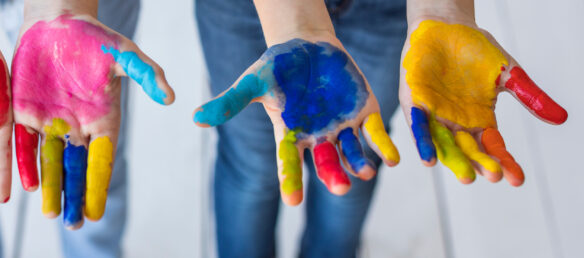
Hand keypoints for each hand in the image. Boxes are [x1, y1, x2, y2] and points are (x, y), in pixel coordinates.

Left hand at [11, 14, 174, 228]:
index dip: (98, 185)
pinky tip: (26, 186)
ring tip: (51, 213)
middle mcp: (78, 127)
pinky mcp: (25, 113)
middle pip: (77, 168)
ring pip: (50, 162)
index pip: (101, 160)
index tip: (97, 210)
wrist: (57, 22)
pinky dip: (25, 165)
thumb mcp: (123, 54)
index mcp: (104, 120)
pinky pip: (24, 145)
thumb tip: (171, 97)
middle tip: (74, 224)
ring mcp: (51, 122)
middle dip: (75, 196)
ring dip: (51, 187)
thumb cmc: (94, 37)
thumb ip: (146, 74)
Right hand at [193, 37, 398, 204]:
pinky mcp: (364, 114)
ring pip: (352, 153)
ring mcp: (342, 128)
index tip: (294, 199)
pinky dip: (383, 146)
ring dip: (359, 164)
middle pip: (326, 164)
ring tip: (366, 172)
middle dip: (333, 175)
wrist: (308, 46)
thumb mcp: (253, 83)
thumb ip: (229, 103)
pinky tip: (392, 158)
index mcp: (290, 135)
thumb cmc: (277, 66)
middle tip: (340, 187)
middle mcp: (317, 138)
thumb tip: (194, 118)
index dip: (291, 180)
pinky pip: (376, 134)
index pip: (289, 162)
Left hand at [400, 18, 567, 185]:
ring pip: (444, 144)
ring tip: (466, 177)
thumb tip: (562, 118)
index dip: (504, 163)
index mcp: (480, 120)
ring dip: (454, 160)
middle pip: (469, 150)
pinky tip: (429, 159)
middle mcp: (456, 123)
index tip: (517, 180)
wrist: (446, 25)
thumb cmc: (477, 50)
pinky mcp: (415, 102)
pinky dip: (424, 141)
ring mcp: (434, 114)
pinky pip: (418, 125)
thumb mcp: (509, 74)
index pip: (494, 147)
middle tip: (492, 177)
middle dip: (480, 164)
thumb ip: (530, 97)